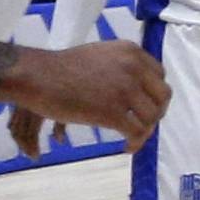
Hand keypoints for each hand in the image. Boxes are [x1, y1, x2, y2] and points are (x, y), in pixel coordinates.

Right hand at [6, 39, 167, 142]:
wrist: (37, 76)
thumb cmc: (60, 68)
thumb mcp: (99, 56)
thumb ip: (120, 66)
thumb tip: (135, 87)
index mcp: (131, 52)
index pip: (159, 75)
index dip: (154, 93)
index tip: (145, 106)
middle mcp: (133, 68)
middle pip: (162, 96)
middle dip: (156, 112)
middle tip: (143, 125)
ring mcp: (124, 89)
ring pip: (152, 116)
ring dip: (146, 130)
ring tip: (132, 138)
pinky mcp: (112, 111)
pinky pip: (136, 132)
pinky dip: (135, 142)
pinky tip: (126, 147)